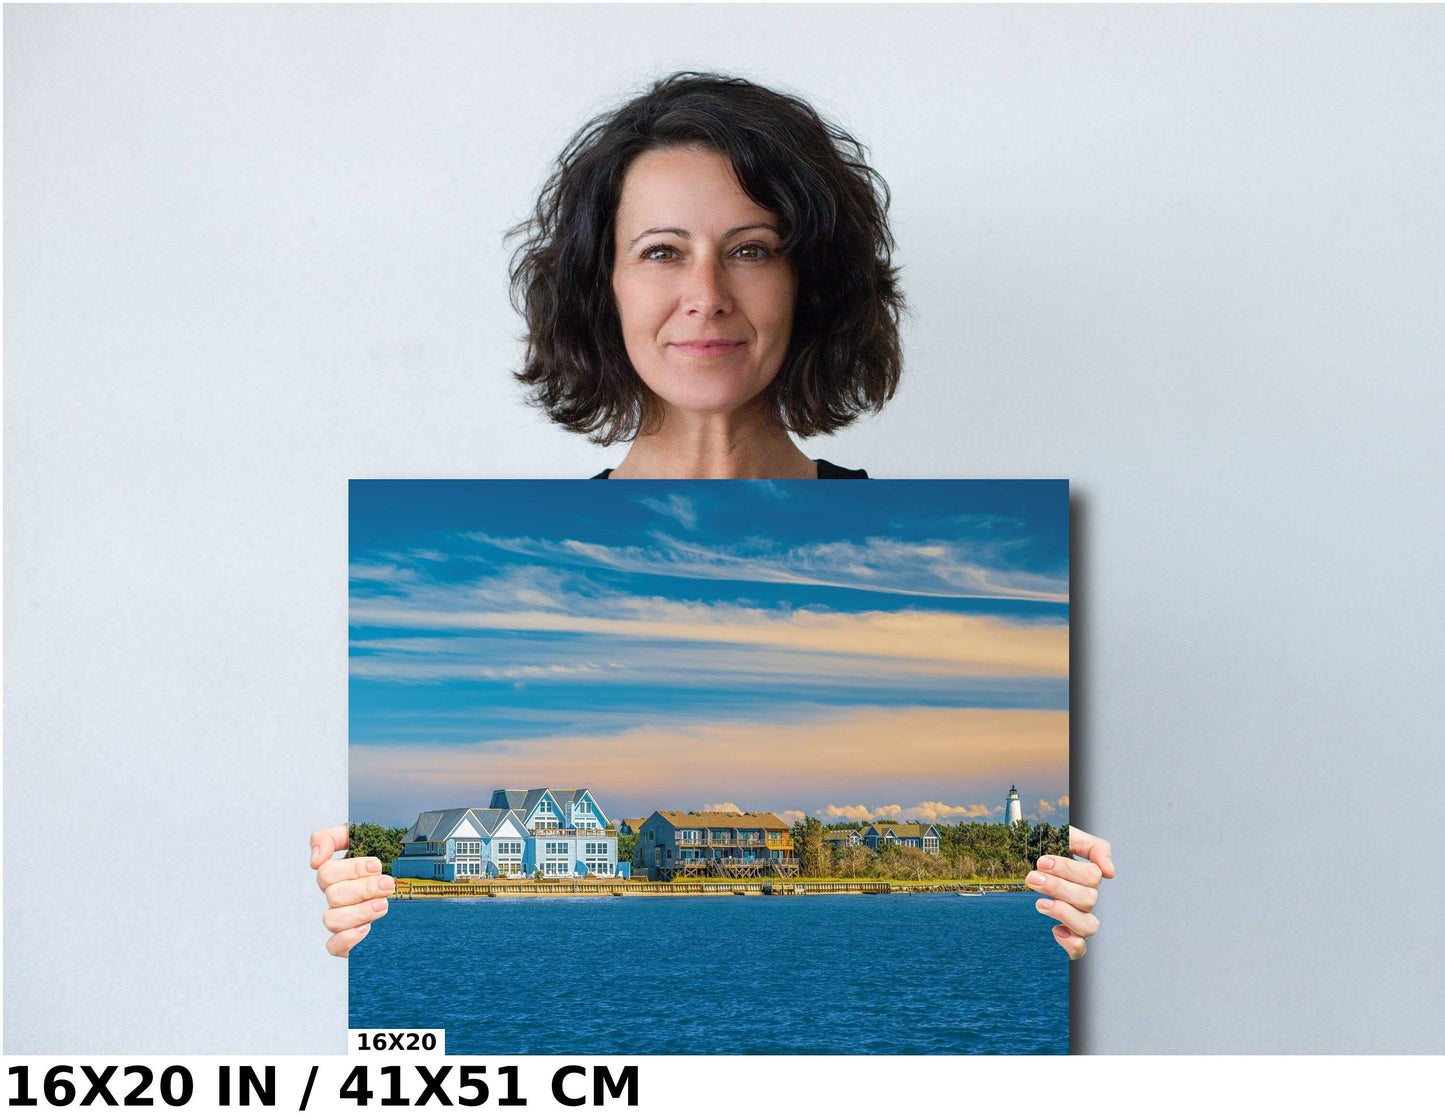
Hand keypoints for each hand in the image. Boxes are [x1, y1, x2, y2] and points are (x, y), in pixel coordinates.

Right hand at [310, 824, 395, 956]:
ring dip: (359, 911)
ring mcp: (341, 918)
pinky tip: (366, 928)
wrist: (417, 880)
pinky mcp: (349, 940)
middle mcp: (336, 896)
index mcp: (337, 873)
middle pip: (333, 895)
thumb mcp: (365, 836)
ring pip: (332, 919)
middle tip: (387, 884)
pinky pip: (333, 946)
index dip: (351, 869)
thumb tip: (315, 859)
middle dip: (364, 889)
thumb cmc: (388, 857)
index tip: (377, 865)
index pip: (326, 871)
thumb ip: (333, 837)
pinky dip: (347, 938)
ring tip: (383, 904)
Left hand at [1027, 826, 1114, 959]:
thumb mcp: (1068, 836)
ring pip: (1089, 926)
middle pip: (1088, 899)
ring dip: (1064, 913)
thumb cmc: (1049, 847)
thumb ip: (1094, 846)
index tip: (1042, 861)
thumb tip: (1110, 872)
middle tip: (1032, 877)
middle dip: (1057, 887)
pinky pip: (1080, 949)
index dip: (1067, 870)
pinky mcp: (1068, 934)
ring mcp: (1079, 917)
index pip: (1092, 876)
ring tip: (1040, 903)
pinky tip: (1055, 930)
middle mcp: (1087, 898)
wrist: (1026, 855)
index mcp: (1089, 876)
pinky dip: (1071, 943)